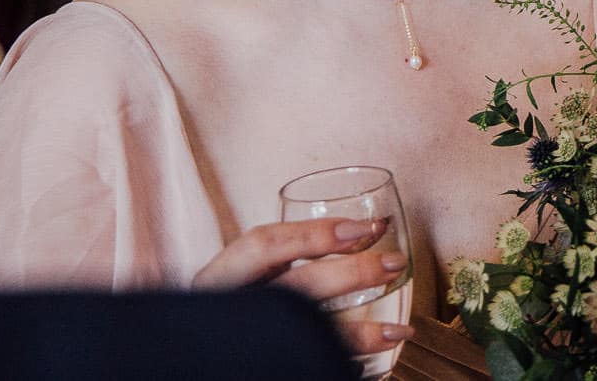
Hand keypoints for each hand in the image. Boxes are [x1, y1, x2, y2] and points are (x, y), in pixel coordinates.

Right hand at [193, 217, 411, 358]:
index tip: (362, 229)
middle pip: (295, 288)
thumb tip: (366, 231)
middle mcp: (228, 310)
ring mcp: (243, 346)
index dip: (314, 233)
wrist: (196, 361)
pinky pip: (304, 368)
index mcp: (218, 280)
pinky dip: (341, 365)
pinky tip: (368, 365)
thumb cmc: (229, 315)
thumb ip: (285, 256)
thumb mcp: (241, 280)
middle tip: (394, 264)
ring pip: (306, 337)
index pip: (262, 244)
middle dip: (352, 274)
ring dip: (361, 334)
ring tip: (400, 330)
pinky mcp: (262, 368)